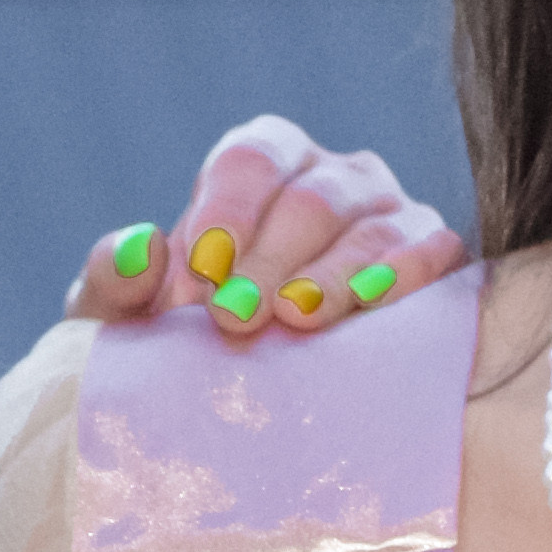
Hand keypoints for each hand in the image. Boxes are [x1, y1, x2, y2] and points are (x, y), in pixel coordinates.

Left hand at [67, 117, 470, 342]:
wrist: (254, 392)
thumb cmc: (185, 338)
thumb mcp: (131, 313)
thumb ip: (116, 277)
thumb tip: (140, 248)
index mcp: (262, 161)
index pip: (251, 160)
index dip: (226, 212)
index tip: (200, 274)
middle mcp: (333, 175)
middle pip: (312, 198)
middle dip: (270, 259)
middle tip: (234, 318)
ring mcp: (392, 213)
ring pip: (373, 228)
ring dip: (331, 278)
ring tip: (296, 321)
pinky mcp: (434, 259)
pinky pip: (433, 253)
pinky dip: (403, 278)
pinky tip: (369, 309)